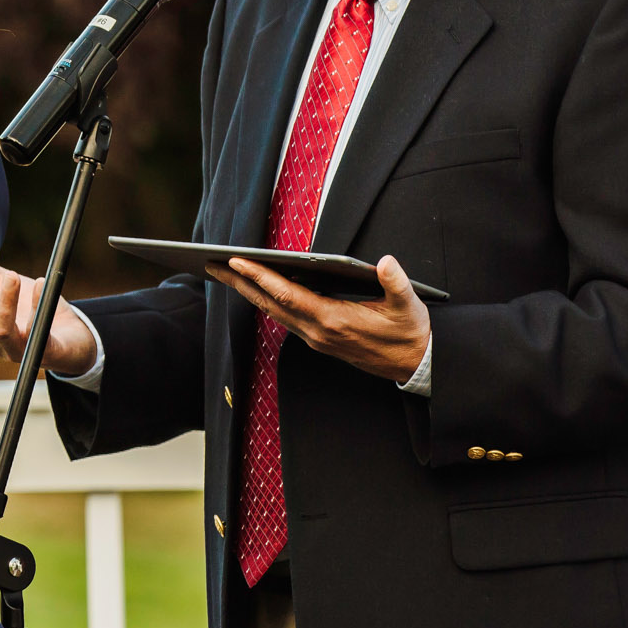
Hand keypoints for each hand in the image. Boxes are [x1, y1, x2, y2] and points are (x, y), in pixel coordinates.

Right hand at [0, 267, 97, 376]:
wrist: (71, 338)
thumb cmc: (34, 311)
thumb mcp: (9, 292)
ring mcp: (18, 350)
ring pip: (3, 330)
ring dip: (6, 301)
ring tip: (13, 276)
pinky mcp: (44, 350)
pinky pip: (37, 330)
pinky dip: (38, 303)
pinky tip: (41, 282)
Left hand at [207, 254, 429, 381]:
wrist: (417, 365)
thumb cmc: (412, 333)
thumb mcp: (409, 306)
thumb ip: (396, 283)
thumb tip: (387, 263)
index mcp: (334, 321)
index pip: (287, 296)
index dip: (260, 277)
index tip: (235, 262)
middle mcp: (318, 332)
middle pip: (270, 304)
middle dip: (240, 283)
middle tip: (211, 264)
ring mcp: (316, 338)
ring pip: (274, 313)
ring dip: (249, 292)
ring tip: (227, 273)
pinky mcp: (320, 340)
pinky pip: (285, 318)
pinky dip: (267, 301)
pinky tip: (258, 289)